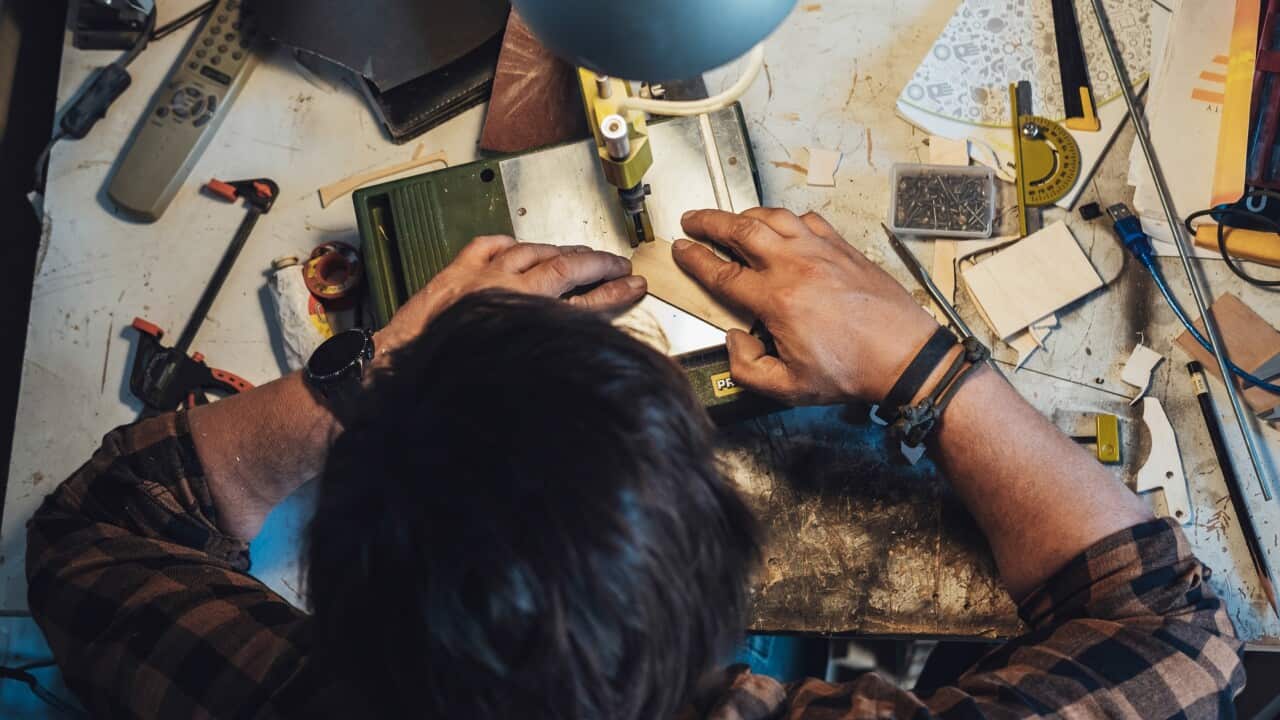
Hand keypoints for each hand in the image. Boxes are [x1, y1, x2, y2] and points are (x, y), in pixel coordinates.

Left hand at [376, 236, 645, 354]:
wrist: (396, 372)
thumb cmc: (450, 376)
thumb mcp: (512, 369)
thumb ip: (546, 346)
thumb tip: (574, 339)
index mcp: (523, 316)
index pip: (582, 301)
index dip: (613, 293)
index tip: (635, 286)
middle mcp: (504, 290)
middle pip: (562, 267)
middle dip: (595, 264)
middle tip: (618, 265)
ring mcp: (479, 276)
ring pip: (530, 251)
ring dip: (558, 252)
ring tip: (579, 254)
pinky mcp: (456, 273)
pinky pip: (488, 246)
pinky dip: (509, 244)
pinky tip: (517, 246)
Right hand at [672, 208, 939, 404]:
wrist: (906, 356)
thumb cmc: (854, 370)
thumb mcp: (789, 387)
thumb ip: (748, 368)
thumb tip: (735, 339)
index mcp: (777, 300)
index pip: (722, 273)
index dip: (695, 259)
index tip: (681, 250)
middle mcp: (796, 266)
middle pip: (740, 230)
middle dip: (709, 221)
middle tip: (692, 219)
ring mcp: (821, 251)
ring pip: (773, 217)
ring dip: (745, 214)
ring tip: (730, 218)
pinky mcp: (843, 248)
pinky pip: (807, 221)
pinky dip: (786, 219)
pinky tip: (781, 226)